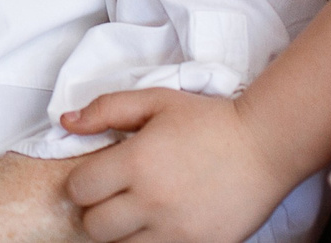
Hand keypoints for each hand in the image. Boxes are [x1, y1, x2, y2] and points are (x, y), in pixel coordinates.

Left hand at [61, 90, 289, 242]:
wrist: (264, 146)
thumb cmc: (208, 121)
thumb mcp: (156, 101)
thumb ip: (106, 109)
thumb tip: (66, 122)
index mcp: (136, 162)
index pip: (79, 190)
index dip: (82, 183)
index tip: (97, 177)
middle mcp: (152, 202)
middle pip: (94, 227)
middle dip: (97, 211)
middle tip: (114, 197)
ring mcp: (175, 232)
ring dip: (122, 233)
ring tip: (139, 212)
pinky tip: (160, 225)